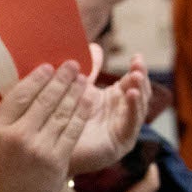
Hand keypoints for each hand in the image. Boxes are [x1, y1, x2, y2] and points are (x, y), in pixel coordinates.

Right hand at [0, 62, 88, 191]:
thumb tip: (15, 98)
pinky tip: (88, 101)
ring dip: (74, 92)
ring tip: (83, 78)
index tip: (47, 67)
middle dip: (61, 79)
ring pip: (62, 112)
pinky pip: (72, 131)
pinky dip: (81, 113)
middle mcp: (18, 136)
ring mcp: (39, 149)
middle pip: (44, 100)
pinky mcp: (57, 161)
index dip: (36, 78)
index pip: (19, 95)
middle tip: (72, 65)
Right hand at [57, 164, 159, 191]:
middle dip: (137, 170)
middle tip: (123, 154)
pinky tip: (104, 189)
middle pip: (144, 188)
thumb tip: (60, 164)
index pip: (151, 184)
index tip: (142, 151)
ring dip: (129, 183)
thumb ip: (64, 186)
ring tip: (114, 167)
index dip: (151, 166)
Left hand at [70, 55, 151, 174]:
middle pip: (140, 93)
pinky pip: (131, 124)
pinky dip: (133, 109)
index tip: (137, 56)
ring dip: (139, 91)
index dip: (137, 69)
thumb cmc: (63, 117)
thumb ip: (90, 70)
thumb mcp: (80, 89)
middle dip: (141, 78)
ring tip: (136, 77)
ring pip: (138, 108)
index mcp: (116, 99)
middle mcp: (123, 114)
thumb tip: (95, 46)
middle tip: (138, 65)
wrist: (50, 146)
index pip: (133, 82)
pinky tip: (131, 95)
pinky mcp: (121, 143)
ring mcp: (124, 129)